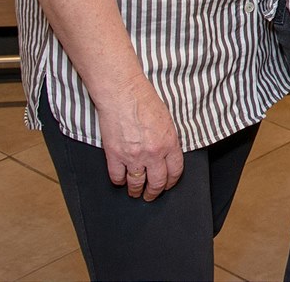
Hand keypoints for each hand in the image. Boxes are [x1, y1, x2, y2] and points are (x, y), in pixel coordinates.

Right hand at [98, 74, 183, 201]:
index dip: (172, 181)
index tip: (168, 185)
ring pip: (136, 184)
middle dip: (154, 192)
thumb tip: (167, 154)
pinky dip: (119, 181)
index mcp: (169, 142)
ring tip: (135, 192)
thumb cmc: (145, 100)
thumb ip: (168, 139)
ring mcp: (133, 156)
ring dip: (136, 190)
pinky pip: (117, 177)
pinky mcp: (114, 155)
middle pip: (157, 182)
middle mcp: (153, 153)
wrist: (123, 93)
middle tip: (151, 195)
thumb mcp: (166, 120)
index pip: (175, 171)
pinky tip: (120, 179)